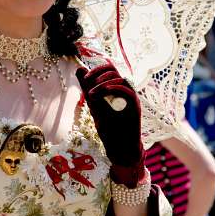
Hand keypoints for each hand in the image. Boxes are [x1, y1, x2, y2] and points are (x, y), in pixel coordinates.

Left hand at [76, 63, 145, 187]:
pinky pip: (127, 91)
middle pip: (114, 70)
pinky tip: (101, 93)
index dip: (96, 69)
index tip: (85, 78)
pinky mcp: (135, 107)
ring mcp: (131, 98)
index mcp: (116, 88)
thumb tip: (79, 68)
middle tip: (87, 83)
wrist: (118, 147)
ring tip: (91, 95)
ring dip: (102, 83)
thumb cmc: (108, 127)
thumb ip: (87, 87)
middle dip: (98, 73)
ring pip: (120, 78)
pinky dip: (113, 89)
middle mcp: (125, 90)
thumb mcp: (93, 104)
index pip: (109, 68)